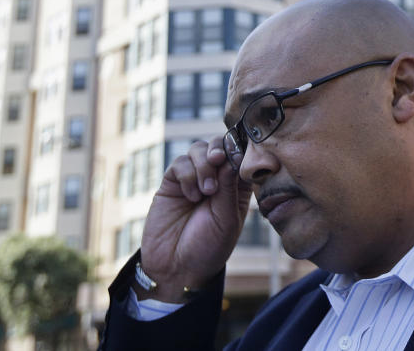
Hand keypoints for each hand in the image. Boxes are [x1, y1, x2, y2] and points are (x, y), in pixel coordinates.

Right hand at [138, 139, 251, 301]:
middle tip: (218, 160)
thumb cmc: (208, 248)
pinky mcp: (172, 183)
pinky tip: (191, 196)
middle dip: (220, 148)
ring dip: (203, 164)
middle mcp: (216, 179)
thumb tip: (231, 157)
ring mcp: (193, 179)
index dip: (240, 150)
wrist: (176, 268)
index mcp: (237, 187)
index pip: (241, 156)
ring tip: (206, 191)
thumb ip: (229, 189)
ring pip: (198, 149)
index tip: (238, 155)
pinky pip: (180, 164)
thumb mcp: (227, 220)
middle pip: (219, 145)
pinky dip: (187, 175)